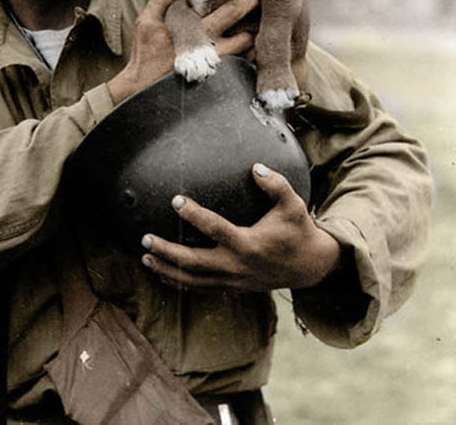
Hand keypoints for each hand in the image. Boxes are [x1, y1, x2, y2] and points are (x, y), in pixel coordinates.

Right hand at [108, 0, 259, 103]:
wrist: (143, 94)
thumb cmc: (145, 57)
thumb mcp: (146, 23)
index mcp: (199, 33)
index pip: (231, 12)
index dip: (247, 0)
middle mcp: (215, 52)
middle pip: (247, 34)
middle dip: (259, 22)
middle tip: (267, 11)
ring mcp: (220, 71)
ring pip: (248, 55)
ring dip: (254, 43)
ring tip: (261, 33)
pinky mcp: (220, 85)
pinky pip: (242, 73)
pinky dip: (249, 62)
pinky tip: (252, 55)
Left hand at [140, 163, 340, 291]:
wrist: (310, 267)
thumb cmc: (298, 231)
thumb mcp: (293, 205)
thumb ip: (275, 184)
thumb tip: (255, 166)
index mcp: (248, 244)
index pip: (214, 229)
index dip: (193, 214)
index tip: (175, 200)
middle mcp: (236, 266)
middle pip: (193, 262)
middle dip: (167, 252)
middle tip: (145, 238)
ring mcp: (233, 281)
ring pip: (192, 280)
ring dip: (166, 269)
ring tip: (145, 256)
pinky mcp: (232, 288)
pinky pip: (200, 288)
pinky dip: (179, 282)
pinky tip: (161, 272)